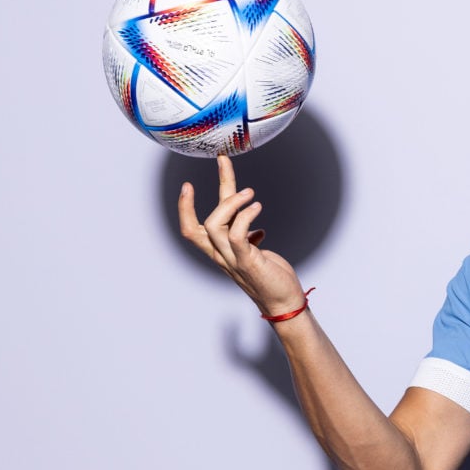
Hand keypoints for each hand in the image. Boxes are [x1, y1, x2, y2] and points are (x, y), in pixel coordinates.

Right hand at [178, 154, 307, 317]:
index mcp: (220, 251)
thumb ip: (249, 240)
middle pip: (194, 228)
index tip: (188, 185)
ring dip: (231, 203)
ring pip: (214, 226)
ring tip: (249, 193)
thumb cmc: (272, 278)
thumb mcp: (256, 253)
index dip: (185, 208)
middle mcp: (221, 256)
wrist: (284, 302)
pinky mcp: (248, 262)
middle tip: (219, 167)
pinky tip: (257, 207)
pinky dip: (245, 217)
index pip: (192, 230)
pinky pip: (237, 235)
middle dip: (195, 198)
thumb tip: (256, 231)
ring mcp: (232, 259)